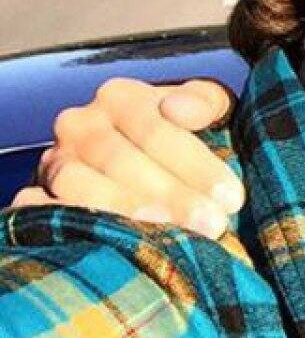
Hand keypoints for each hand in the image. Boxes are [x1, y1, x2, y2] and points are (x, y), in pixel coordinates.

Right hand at [11, 78, 243, 239]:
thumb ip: (206, 103)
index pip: (155, 129)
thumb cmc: (190, 138)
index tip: (231, 198)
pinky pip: (44, 210)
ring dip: (124, 211)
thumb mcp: (209, 112)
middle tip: (212, 224)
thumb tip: (178, 110)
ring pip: (81, 186)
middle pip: (121, 160)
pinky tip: (107, 240)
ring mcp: (55, 161)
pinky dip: (72, 221)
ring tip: (166, 232)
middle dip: (170, 195)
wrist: (149, 166)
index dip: (195, 165)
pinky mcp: (38, 196)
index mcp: (121, 97)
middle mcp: (80, 124)